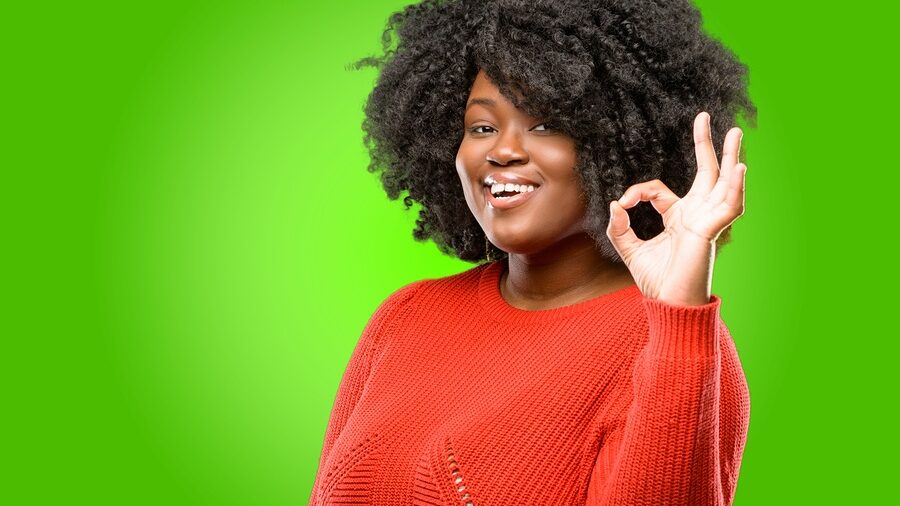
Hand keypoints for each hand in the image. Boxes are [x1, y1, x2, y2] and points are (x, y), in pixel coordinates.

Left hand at [606, 112, 746, 306]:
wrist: (668, 304)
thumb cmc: (656, 281)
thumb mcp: (629, 250)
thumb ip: (619, 227)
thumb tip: (615, 204)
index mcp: (679, 218)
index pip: (659, 190)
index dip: (639, 191)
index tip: (624, 202)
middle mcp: (696, 215)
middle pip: (707, 173)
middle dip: (708, 145)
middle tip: (705, 116)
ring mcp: (707, 221)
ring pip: (724, 183)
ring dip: (731, 157)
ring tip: (737, 132)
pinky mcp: (711, 231)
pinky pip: (729, 206)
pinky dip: (736, 187)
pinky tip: (739, 168)